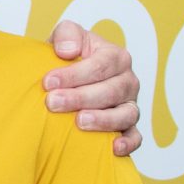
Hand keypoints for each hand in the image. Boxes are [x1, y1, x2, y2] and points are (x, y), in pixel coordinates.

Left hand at [45, 19, 142, 155]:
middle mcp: (127, 81)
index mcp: (116, 57)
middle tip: (53, 103)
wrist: (67, 79)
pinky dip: (128, 143)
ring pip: (126, 114)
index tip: (48, 82)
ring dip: (103, 120)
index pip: (100, 65)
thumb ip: (67, 34)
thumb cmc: (67, 57)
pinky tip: (113, 148)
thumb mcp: (65, 36)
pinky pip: (135, 136)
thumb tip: (67, 51)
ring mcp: (129, 105)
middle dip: (81, 97)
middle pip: (111, 90)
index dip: (74, 74)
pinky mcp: (128, 126)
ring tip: (79, 122)